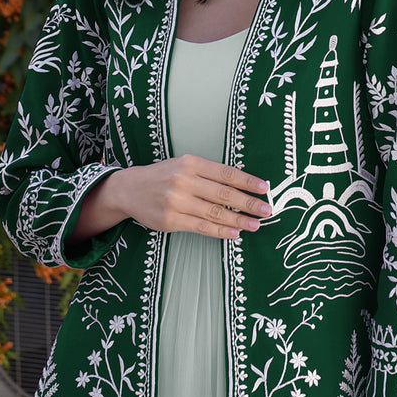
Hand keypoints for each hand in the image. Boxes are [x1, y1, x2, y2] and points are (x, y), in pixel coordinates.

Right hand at [73, 154, 271, 242]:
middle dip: (248, 203)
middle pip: (223, 194)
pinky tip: (234, 233)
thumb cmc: (164, 176)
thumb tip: (242, 186)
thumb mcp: (184, 165)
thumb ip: (209, 173)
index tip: (265, 188)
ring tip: (255, 225)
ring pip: (214, 213)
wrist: (129, 189)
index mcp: (191, 163)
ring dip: (238, 220)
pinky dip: (220, 231)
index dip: (247, 181)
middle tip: (267, 210)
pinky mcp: (170, 220)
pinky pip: (200, 227)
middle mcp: (183, 181)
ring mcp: (176, 202)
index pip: (226, 173)